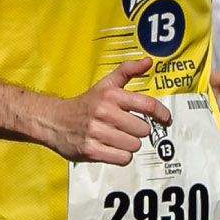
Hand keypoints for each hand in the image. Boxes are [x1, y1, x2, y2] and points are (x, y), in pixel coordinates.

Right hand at [44, 58, 170, 164]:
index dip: (162, 114)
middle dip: (138, 130)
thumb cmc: (85, 104)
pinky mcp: (91, 150)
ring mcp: (96, 132)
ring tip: (116, 137)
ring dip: (129, 144)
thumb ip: (128, 71)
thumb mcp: (105, 85)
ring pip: (134, 145)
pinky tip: (111, 148)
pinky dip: (120, 156)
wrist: (54, 121)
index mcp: (110, 95)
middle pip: (143, 129)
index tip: (166, 119)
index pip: (147, 105)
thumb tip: (149, 61)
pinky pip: (123, 159)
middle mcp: (104, 112)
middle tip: (125, 128)